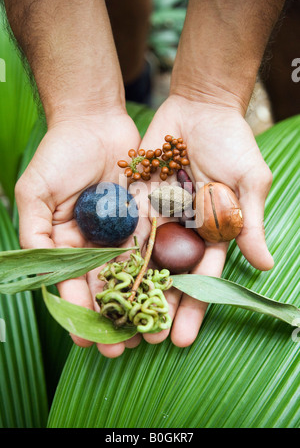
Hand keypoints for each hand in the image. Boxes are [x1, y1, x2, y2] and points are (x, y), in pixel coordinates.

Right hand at [15, 109, 149, 357]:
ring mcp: (121, 232)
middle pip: (104, 287)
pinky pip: (154, 248)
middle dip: (113, 318)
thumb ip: (35, 230)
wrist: (94, 121)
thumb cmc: (59, 154)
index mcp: (66, 242)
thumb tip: (36, 268)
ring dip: (140, 304)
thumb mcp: (36, 191)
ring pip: (132, 275)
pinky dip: (160, 273)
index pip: (72, 284)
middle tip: (123, 349)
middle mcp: (94, 243)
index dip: (78, 312)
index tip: (87, 340)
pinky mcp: (145, 219)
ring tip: (151, 333)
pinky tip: (169, 296)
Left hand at [138, 94, 273, 347]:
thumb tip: (265, 264)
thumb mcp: (249, 181)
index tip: (183, 338)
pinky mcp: (137, 200)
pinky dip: (113, 254)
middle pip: (170, 276)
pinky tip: (100, 280)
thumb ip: (250, 222)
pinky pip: (124, 229)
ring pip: (143, 259)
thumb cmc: (233, 143)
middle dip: (158, 308)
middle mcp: (184, 231)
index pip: (203, 277)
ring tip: (118, 321)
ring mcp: (159, 217)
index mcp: (214, 232)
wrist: (200, 108)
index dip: (194, 307)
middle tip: (145, 342)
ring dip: (132, 290)